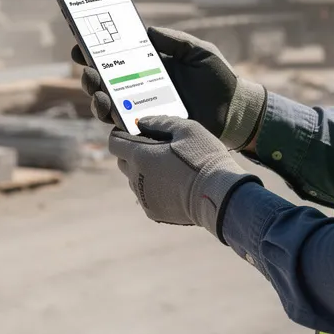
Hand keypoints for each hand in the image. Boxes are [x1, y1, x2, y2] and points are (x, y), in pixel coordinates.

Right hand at [71, 26, 267, 149]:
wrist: (236, 111)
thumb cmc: (219, 78)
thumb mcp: (198, 52)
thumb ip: (174, 40)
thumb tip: (146, 30)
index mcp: (149, 67)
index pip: (115, 58)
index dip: (94, 52)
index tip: (80, 45)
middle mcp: (141, 88)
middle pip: (105, 83)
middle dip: (90, 76)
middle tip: (88, 70)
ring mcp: (144, 110)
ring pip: (109, 107)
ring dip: (98, 100)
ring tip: (100, 95)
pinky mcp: (152, 131)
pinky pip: (127, 128)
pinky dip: (116, 122)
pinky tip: (115, 115)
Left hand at [107, 116, 258, 239]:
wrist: (219, 196)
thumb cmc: (204, 158)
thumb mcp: (187, 129)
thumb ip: (161, 122)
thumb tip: (143, 122)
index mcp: (140, 156)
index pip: (114, 142)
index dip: (121, 134)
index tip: (134, 131)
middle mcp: (136, 178)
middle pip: (122, 161)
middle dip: (132, 152)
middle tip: (155, 147)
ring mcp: (143, 197)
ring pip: (134, 179)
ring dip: (142, 171)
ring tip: (167, 167)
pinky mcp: (153, 212)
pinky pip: (145, 195)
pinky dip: (153, 188)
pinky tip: (173, 184)